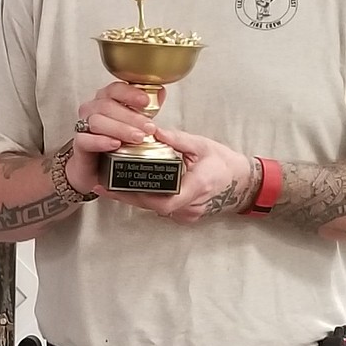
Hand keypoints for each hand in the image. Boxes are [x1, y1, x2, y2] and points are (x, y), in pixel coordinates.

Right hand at [70, 80, 158, 192]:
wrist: (98, 172)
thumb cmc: (117, 146)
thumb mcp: (137, 125)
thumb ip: (147, 109)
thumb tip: (160, 92)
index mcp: (106, 101)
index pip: (115, 89)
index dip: (130, 93)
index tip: (146, 101)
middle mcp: (92, 110)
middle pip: (107, 105)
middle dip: (131, 117)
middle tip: (149, 128)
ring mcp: (84, 127)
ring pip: (97, 121)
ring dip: (120, 129)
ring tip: (137, 138)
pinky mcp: (79, 146)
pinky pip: (85, 139)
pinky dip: (100, 141)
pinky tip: (115, 144)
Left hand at [105, 125, 258, 222]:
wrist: (242, 181)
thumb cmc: (224, 163)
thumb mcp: (202, 145)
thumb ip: (178, 140)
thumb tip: (155, 131)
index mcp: (196, 187)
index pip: (164, 200)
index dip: (137, 196)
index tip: (117, 188)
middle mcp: (190, 206)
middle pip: (152, 206)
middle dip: (127, 197)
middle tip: (104, 186)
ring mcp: (187, 214)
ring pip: (154, 209)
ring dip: (134, 199)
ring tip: (111, 186)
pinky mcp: (184, 215)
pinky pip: (161, 209)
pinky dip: (147, 199)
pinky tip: (132, 189)